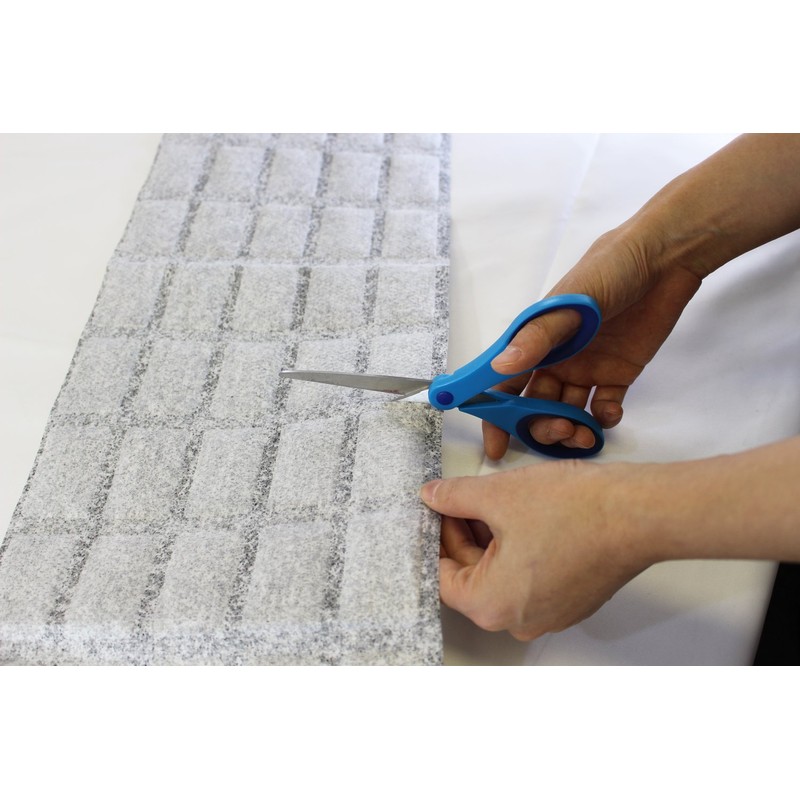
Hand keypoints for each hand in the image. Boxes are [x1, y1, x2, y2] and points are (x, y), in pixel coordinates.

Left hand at [420, 461, 650, 639]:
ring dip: (491, 539)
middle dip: (463, 534)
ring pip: (502, 575)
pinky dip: (518, 548)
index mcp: (492, 605)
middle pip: (473, 577)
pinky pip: (530, 577)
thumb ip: (454, 497)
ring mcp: (549, 613)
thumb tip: (433, 496)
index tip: (436, 510)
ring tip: (491, 500)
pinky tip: (520, 515)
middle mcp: (519, 620)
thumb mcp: (497, 495)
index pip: (443, 576)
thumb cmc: (574, 510)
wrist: (638, 512)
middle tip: (460, 499)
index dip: (436, 537)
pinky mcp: (571, 599)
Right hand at [484, 228, 701, 457]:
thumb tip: (499, 367)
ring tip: (584, 433)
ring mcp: (586, 369)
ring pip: (568, 412)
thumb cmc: (607, 272)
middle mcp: (555, 360)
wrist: (662, 259)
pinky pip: (603, 406)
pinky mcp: (617, 373)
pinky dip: (603, 419)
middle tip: (560, 431)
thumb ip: (537, 338)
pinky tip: (609, 414)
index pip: (504, 385)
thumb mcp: (568, 304)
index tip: (495, 447)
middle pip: (536, 407)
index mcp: (534, 343)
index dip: (495, 417)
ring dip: (572, 428)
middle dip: (542, 427)